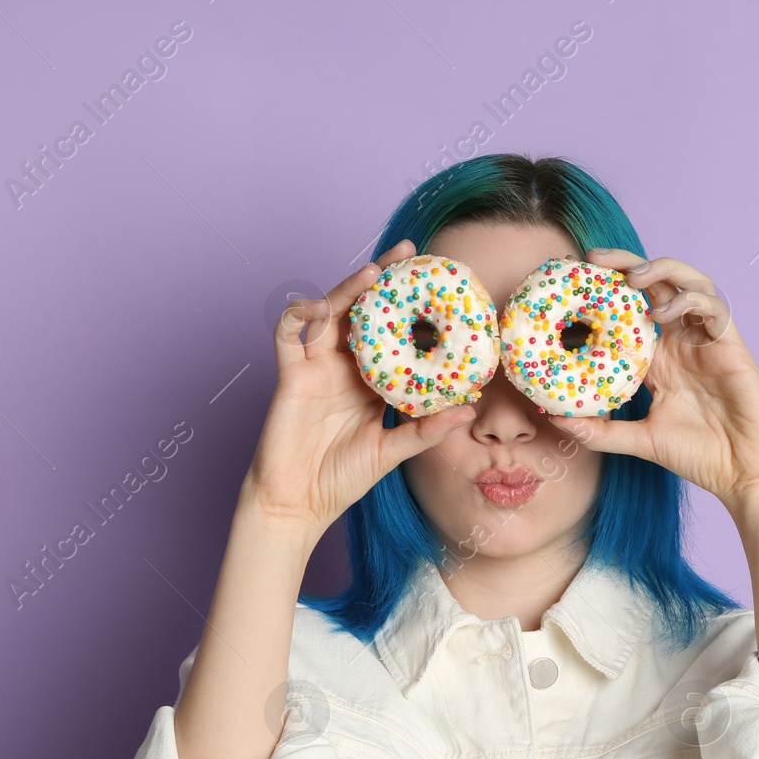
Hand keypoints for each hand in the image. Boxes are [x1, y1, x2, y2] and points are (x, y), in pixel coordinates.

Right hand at [242, 239, 476, 534]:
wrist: (298, 505)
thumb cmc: (342, 480)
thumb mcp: (394, 452)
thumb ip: (427, 430)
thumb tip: (470, 408)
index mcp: (370, 380)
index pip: (393, 332)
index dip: (411, 307)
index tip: (439, 285)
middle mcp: (344, 366)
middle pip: (362, 310)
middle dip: (381, 278)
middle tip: (409, 253)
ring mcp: (315, 367)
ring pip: (329, 312)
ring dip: (348, 288)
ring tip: (373, 273)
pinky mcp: (290, 375)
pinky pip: (288, 333)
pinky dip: (301, 313)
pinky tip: (321, 306)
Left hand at [570, 248, 758, 510]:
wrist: (746, 472)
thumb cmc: (700, 455)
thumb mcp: (639, 440)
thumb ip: (599, 431)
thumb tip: (554, 418)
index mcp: (658, 359)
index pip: (629, 311)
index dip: (605, 293)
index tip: (572, 283)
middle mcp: (681, 342)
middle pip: (655, 284)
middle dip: (626, 263)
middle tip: (593, 259)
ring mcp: (706, 340)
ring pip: (688, 282)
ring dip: (661, 270)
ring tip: (632, 277)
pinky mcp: (730, 344)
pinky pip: (712, 307)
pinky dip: (688, 301)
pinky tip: (665, 314)